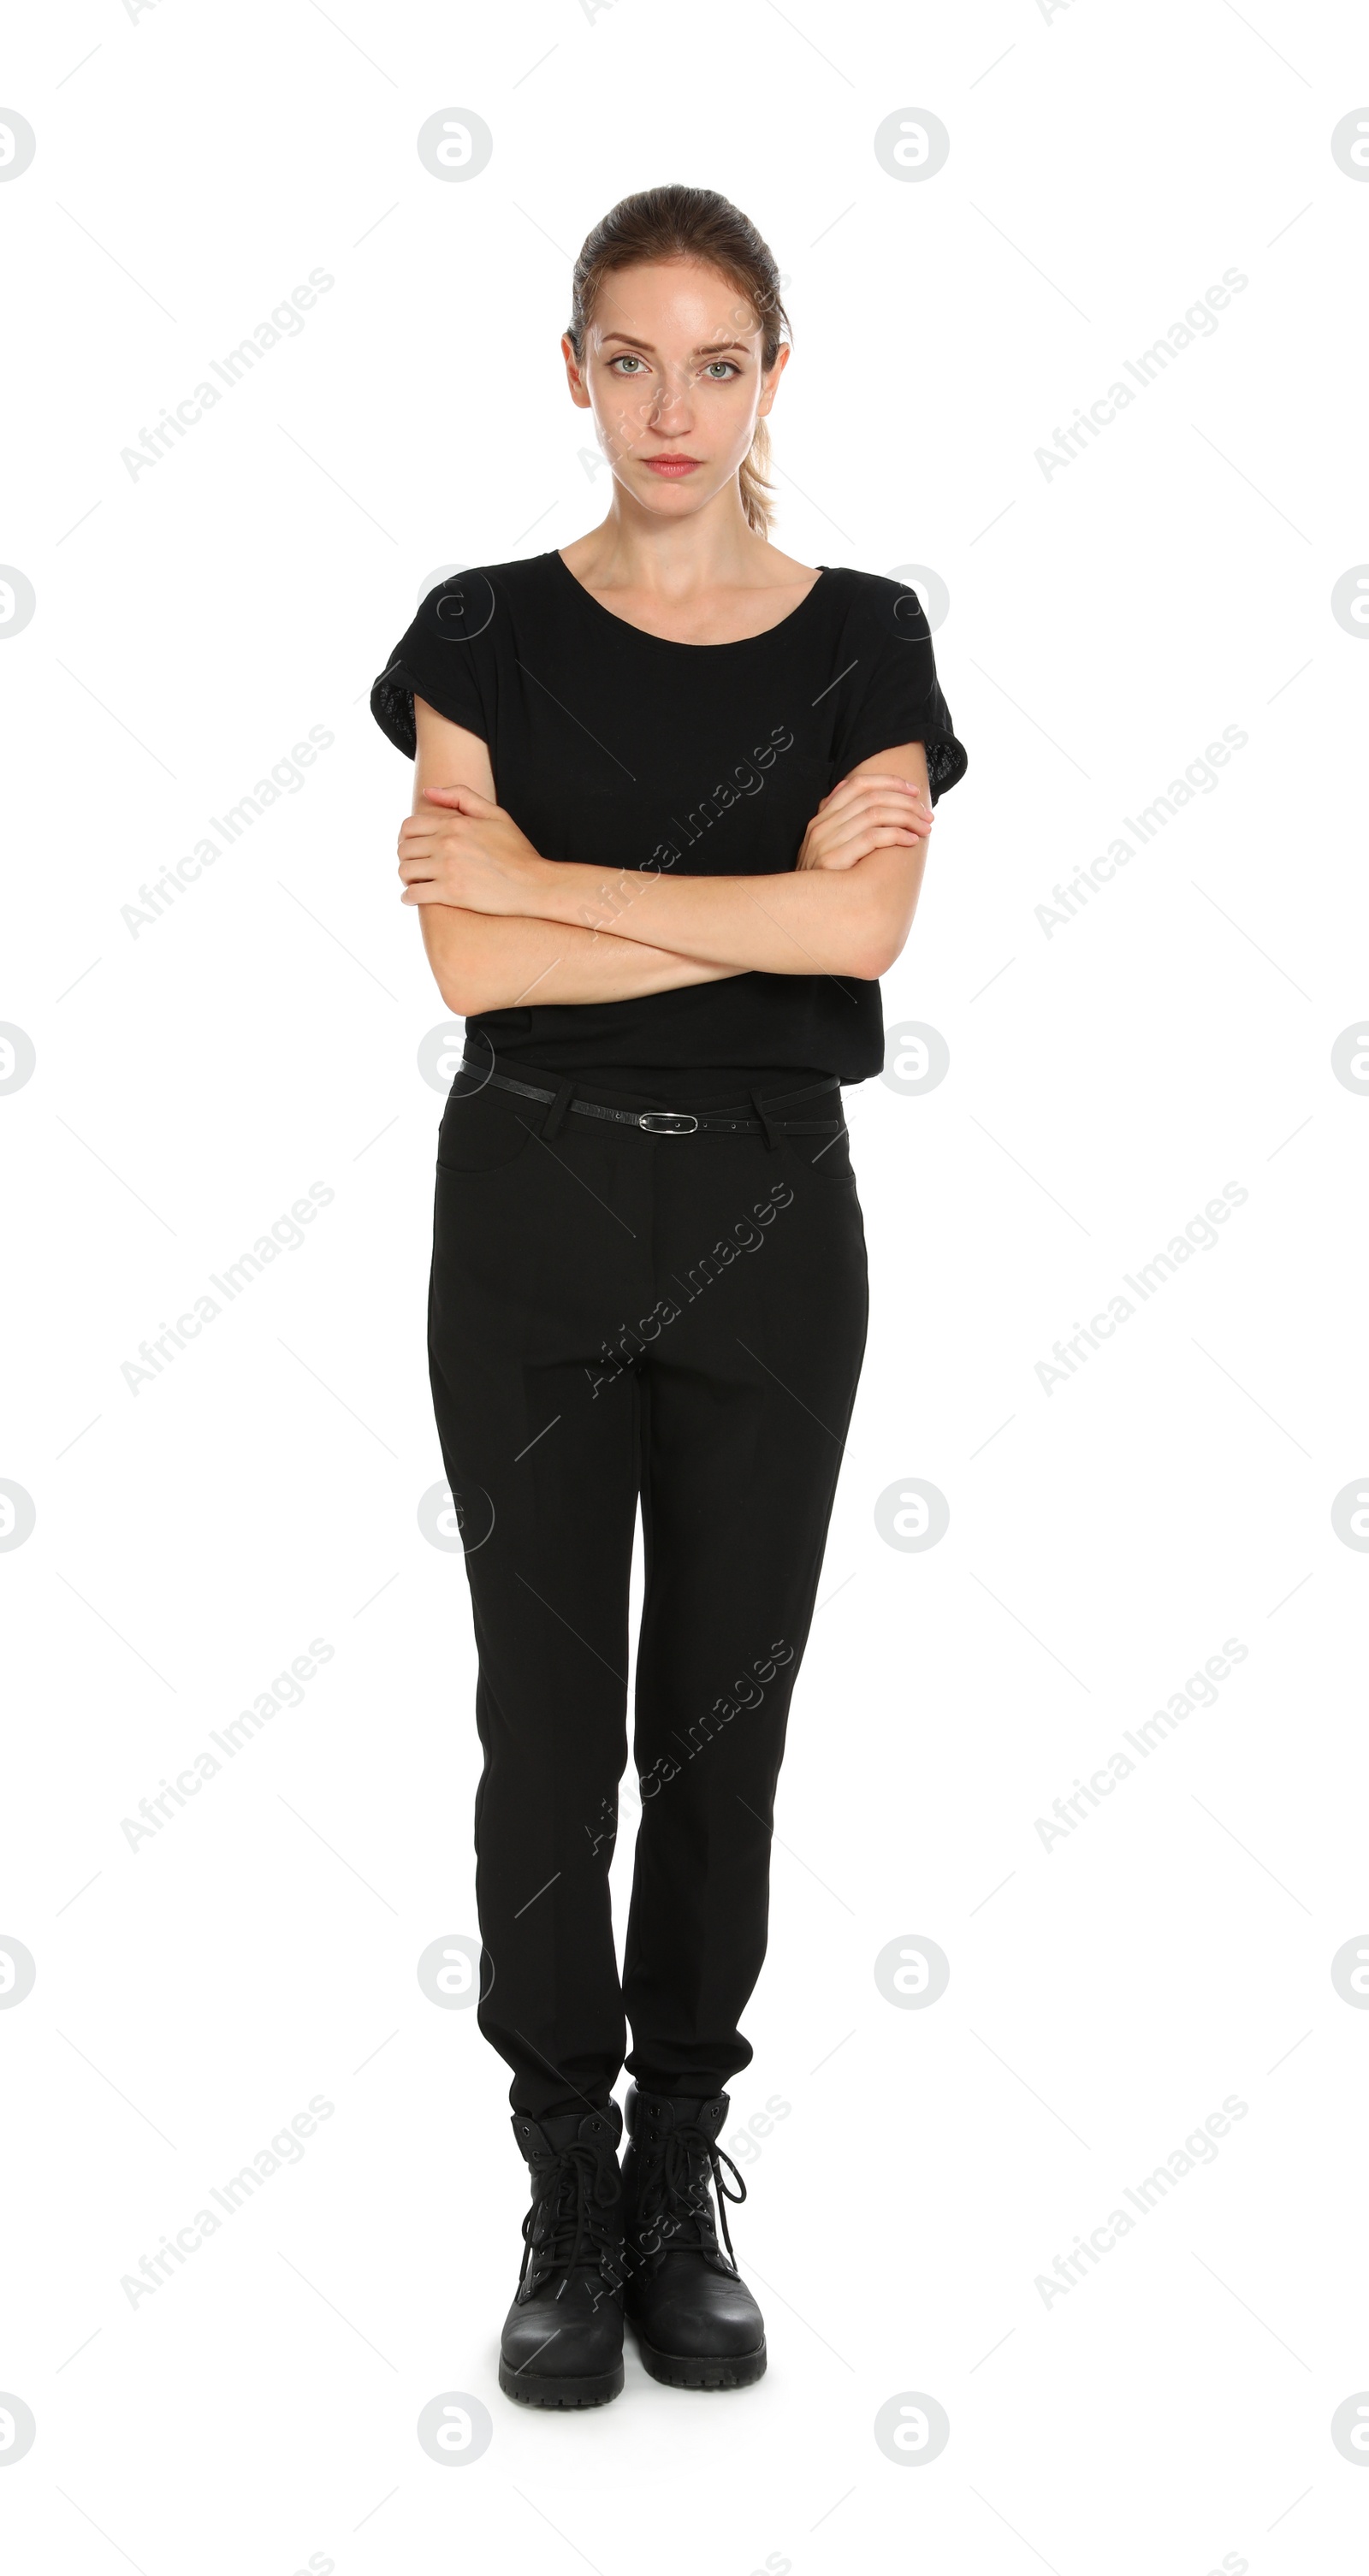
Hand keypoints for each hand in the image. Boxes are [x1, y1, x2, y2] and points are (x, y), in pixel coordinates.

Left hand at [398, 784, 547, 913]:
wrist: (533, 884)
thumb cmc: (516, 851)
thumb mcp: (495, 814)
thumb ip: (461, 796)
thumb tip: (428, 792)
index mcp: (454, 823)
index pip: (410, 826)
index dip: (406, 838)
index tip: (413, 848)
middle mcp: (447, 843)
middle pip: (404, 849)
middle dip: (406, 858)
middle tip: (414, 866)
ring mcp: (447, 868)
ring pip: (405, 871)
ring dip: (406, 878)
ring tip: (415, 882)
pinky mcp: (450, 893)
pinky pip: (414, 893)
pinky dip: (408, 897)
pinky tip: (413, 898)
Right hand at [796, 772, 932, 872]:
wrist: (801, 911)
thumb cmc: (822, 879)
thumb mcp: (824, 844)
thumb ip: (836, 818)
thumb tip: (846, 787)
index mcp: (822, 817)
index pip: (858, 784)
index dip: (889, 782)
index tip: (913, 791)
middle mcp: (822, 825)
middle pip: (872, 798)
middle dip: (906, 802)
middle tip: (927, 815)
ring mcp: (826, 842)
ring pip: (875, 814)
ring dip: (906, 818)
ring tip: (925, 828)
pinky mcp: (834, 860)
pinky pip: (872, 837)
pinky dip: (896, 835)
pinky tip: (911, 840)